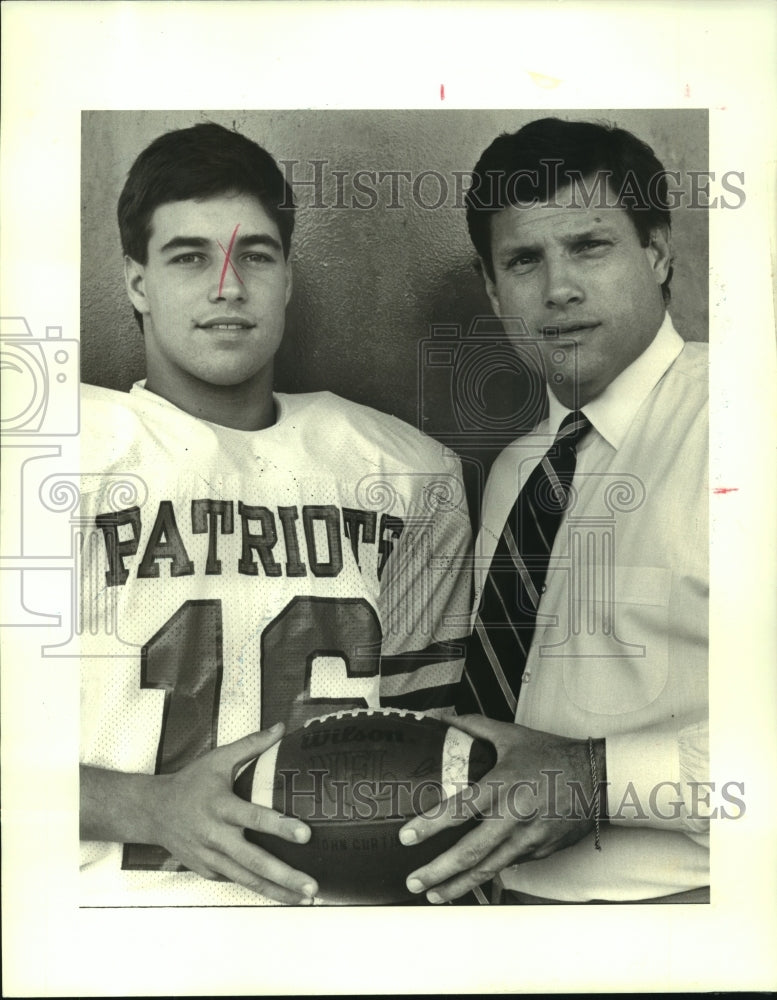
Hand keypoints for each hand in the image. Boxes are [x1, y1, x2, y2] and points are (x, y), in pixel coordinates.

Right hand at [80, 724, 318, 903]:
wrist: (153, 812)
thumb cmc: (191, 782)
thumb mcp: (218, 759)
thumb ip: (252, 745)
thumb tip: (282, 727)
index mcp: (220, 806)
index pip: (254, 818)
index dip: (280, 827)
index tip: (306, 835)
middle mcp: (215, 836)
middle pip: (253, 861)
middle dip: (284, 876)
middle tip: (313, 886)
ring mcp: (210, 858)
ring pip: (247, 880)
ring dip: (277, 891)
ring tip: (306, 899)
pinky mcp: (208, 871)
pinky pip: (236, 881)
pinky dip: (259, 889)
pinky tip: (284, 894)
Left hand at [398, 715, 603, 902]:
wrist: (598, 778)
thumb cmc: (552, 754)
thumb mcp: (512, 735)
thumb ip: (475, 726)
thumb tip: (442, 717)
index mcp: (502, 784)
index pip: (459, 808)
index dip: (430, 825)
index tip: (406, 837)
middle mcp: (513, 815)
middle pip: (470, 851)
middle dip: (438, 870)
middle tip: (413, 882)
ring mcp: (528, 838)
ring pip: (489, 869)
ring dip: (458, 885)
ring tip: (434, 895)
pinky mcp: (540, 851)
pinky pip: (509, 866)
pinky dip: (487, 877)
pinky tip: (468, 883)